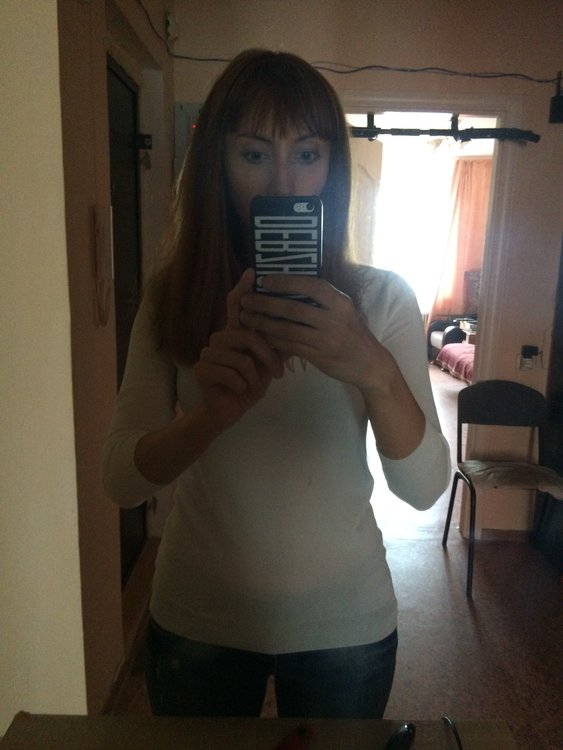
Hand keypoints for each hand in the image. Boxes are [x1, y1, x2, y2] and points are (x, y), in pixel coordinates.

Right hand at [193, 269, 285, 428]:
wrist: (228, 410)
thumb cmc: (249, 385)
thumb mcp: (268, 364)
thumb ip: (278, 345)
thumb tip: (300, 327)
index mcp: (235, 333)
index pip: (237, 306)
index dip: (244, 288)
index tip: (253, 271)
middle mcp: (219, 337)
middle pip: (248, 335)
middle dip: (267, 356)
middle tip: (278, 373)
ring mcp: (208, 352)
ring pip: (242, 358)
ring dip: (253, 377)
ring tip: (252, 385)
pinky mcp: (202, 368)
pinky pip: (232, 373)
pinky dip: (242, 386)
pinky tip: (238, 390)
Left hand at [239, 274, 393, 391]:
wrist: (369, 364)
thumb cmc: (352, 333)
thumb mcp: (344, 311)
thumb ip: (323, 300)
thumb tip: (290, 284)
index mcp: (340, 303)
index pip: (311, 285)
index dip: (286, 281)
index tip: (265, 280)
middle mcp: (334, 319)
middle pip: (294, 308)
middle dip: (266, 304)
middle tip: (246, 300)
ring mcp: (326, 340)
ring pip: (288, 329)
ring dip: (264, 323)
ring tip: (246, 318)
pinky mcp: (319, 357)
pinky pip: (291, 346)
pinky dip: (273, 340)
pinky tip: (260, 335)